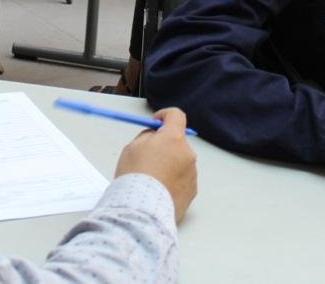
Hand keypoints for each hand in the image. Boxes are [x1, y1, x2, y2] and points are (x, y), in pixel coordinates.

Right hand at [114, 108, 197, 222]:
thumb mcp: (132, 147)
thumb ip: (146, 137)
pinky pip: (183, 180)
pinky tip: (158, 190)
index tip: (156, 122)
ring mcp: (192, 174)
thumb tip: (154, 136)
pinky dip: (173, 181)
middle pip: (178, 142)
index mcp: (173, 139)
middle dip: (165, 145)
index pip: (176, 116)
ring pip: (180, 162)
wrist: (142, 209)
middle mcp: (187, 154)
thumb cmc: (135, 176)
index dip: (165, 116)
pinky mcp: (192, 191)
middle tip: (148, 156)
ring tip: (151, 179)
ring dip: (170, 164)